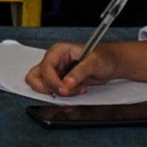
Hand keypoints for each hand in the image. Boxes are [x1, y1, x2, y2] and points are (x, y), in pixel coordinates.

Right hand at [24, 38, 146, 95]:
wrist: (111, 64)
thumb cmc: (104, 58)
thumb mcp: (94, 63)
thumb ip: (80, 72)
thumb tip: (67, 82)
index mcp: (59, 51)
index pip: (45, 67)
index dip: (52, 81)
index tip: (63, 89)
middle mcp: (54, 61)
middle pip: (36, 77)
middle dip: (50, 88)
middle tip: (66, 91)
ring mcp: (55, 72)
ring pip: (41, 86)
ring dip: (56, 92)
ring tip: (74, 89)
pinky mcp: (59, 82)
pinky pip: (52, 92)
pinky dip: (63, 96)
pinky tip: (77, 90)